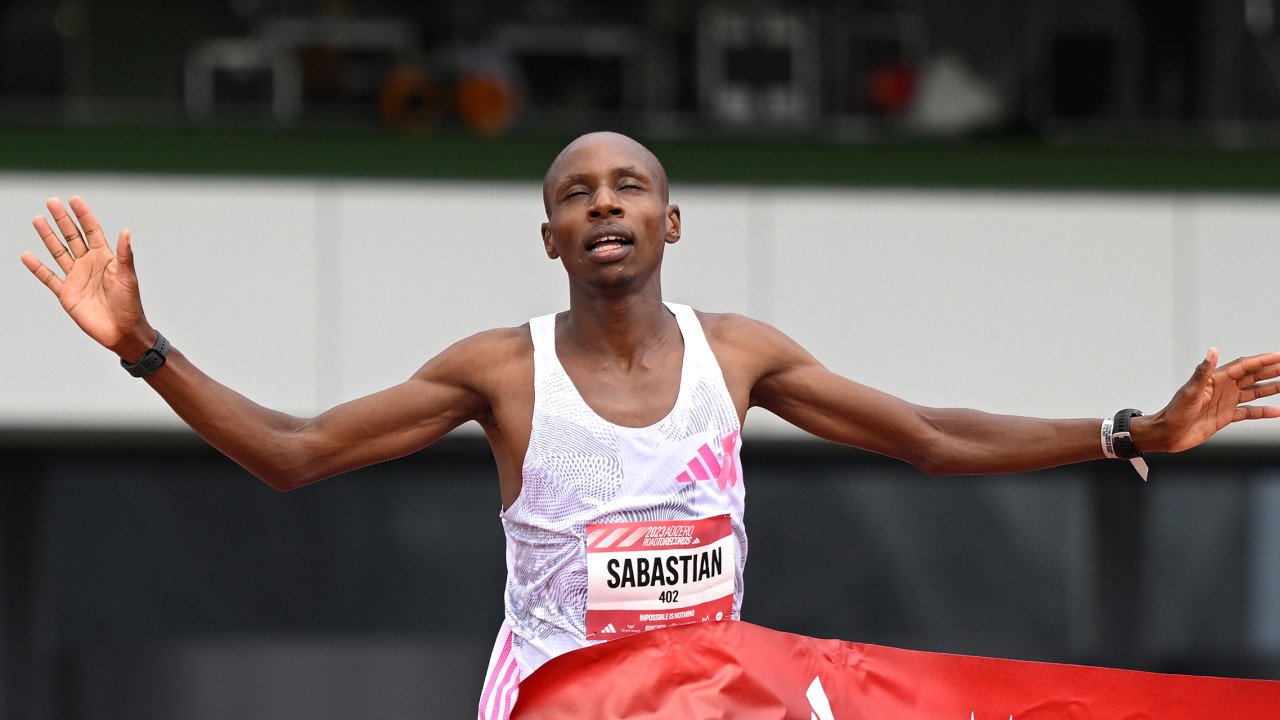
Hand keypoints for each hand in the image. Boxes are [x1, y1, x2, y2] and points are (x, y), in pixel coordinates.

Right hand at [20, 196, 155, 358]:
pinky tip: (27, 255)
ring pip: (59, 252)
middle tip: (51, 201)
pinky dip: (37, 267)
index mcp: (105, 258)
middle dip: (62, 220)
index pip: (92, 231)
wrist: (122, 330)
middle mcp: (89, 264)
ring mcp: (76, 277)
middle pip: (72, 237)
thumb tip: (126, 230)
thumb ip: (124, 254)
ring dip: (48, 236)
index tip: (74, 199)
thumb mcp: (127, 277)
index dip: (83, 215)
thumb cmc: (129, 304)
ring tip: (38, 219)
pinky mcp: (66, 293)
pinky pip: (48, 277)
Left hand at [1147, 348, 1279, 452]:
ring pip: (1254, 392)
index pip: (1244, 366)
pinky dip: (1263, 412)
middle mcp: (1223, 388)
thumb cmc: (1175, 412)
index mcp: (1215, 379)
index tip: (1278, 356)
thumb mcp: (1190, 391)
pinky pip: (1249, 412)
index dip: (1261, 361)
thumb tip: (1213, 351)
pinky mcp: (1226, 416)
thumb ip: (1203, 372)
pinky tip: (1277, 411)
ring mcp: (1226, 402)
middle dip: (1270, 371)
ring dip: (1270, 389)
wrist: (1167, 434)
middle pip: (1252, 376)